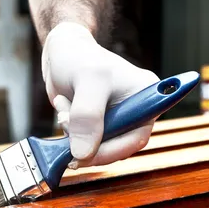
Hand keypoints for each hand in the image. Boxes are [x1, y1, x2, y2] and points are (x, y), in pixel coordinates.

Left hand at [41, 22, 159, 168]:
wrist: (61, 53)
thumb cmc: (79, 58)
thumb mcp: (88, 80)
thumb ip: (87, 116)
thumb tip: (84, 153)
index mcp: (147, 97)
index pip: (137, 138)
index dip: (112, 151)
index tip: (84, 154)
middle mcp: (136, 111)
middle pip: (118, 147)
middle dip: (89, 143)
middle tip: (66, 126)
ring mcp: (118, 119)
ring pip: (99, 148)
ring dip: (76, 137)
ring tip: (64, 111)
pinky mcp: (99, 125)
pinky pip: (87, 144)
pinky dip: (71, 134)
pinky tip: (64, 111)